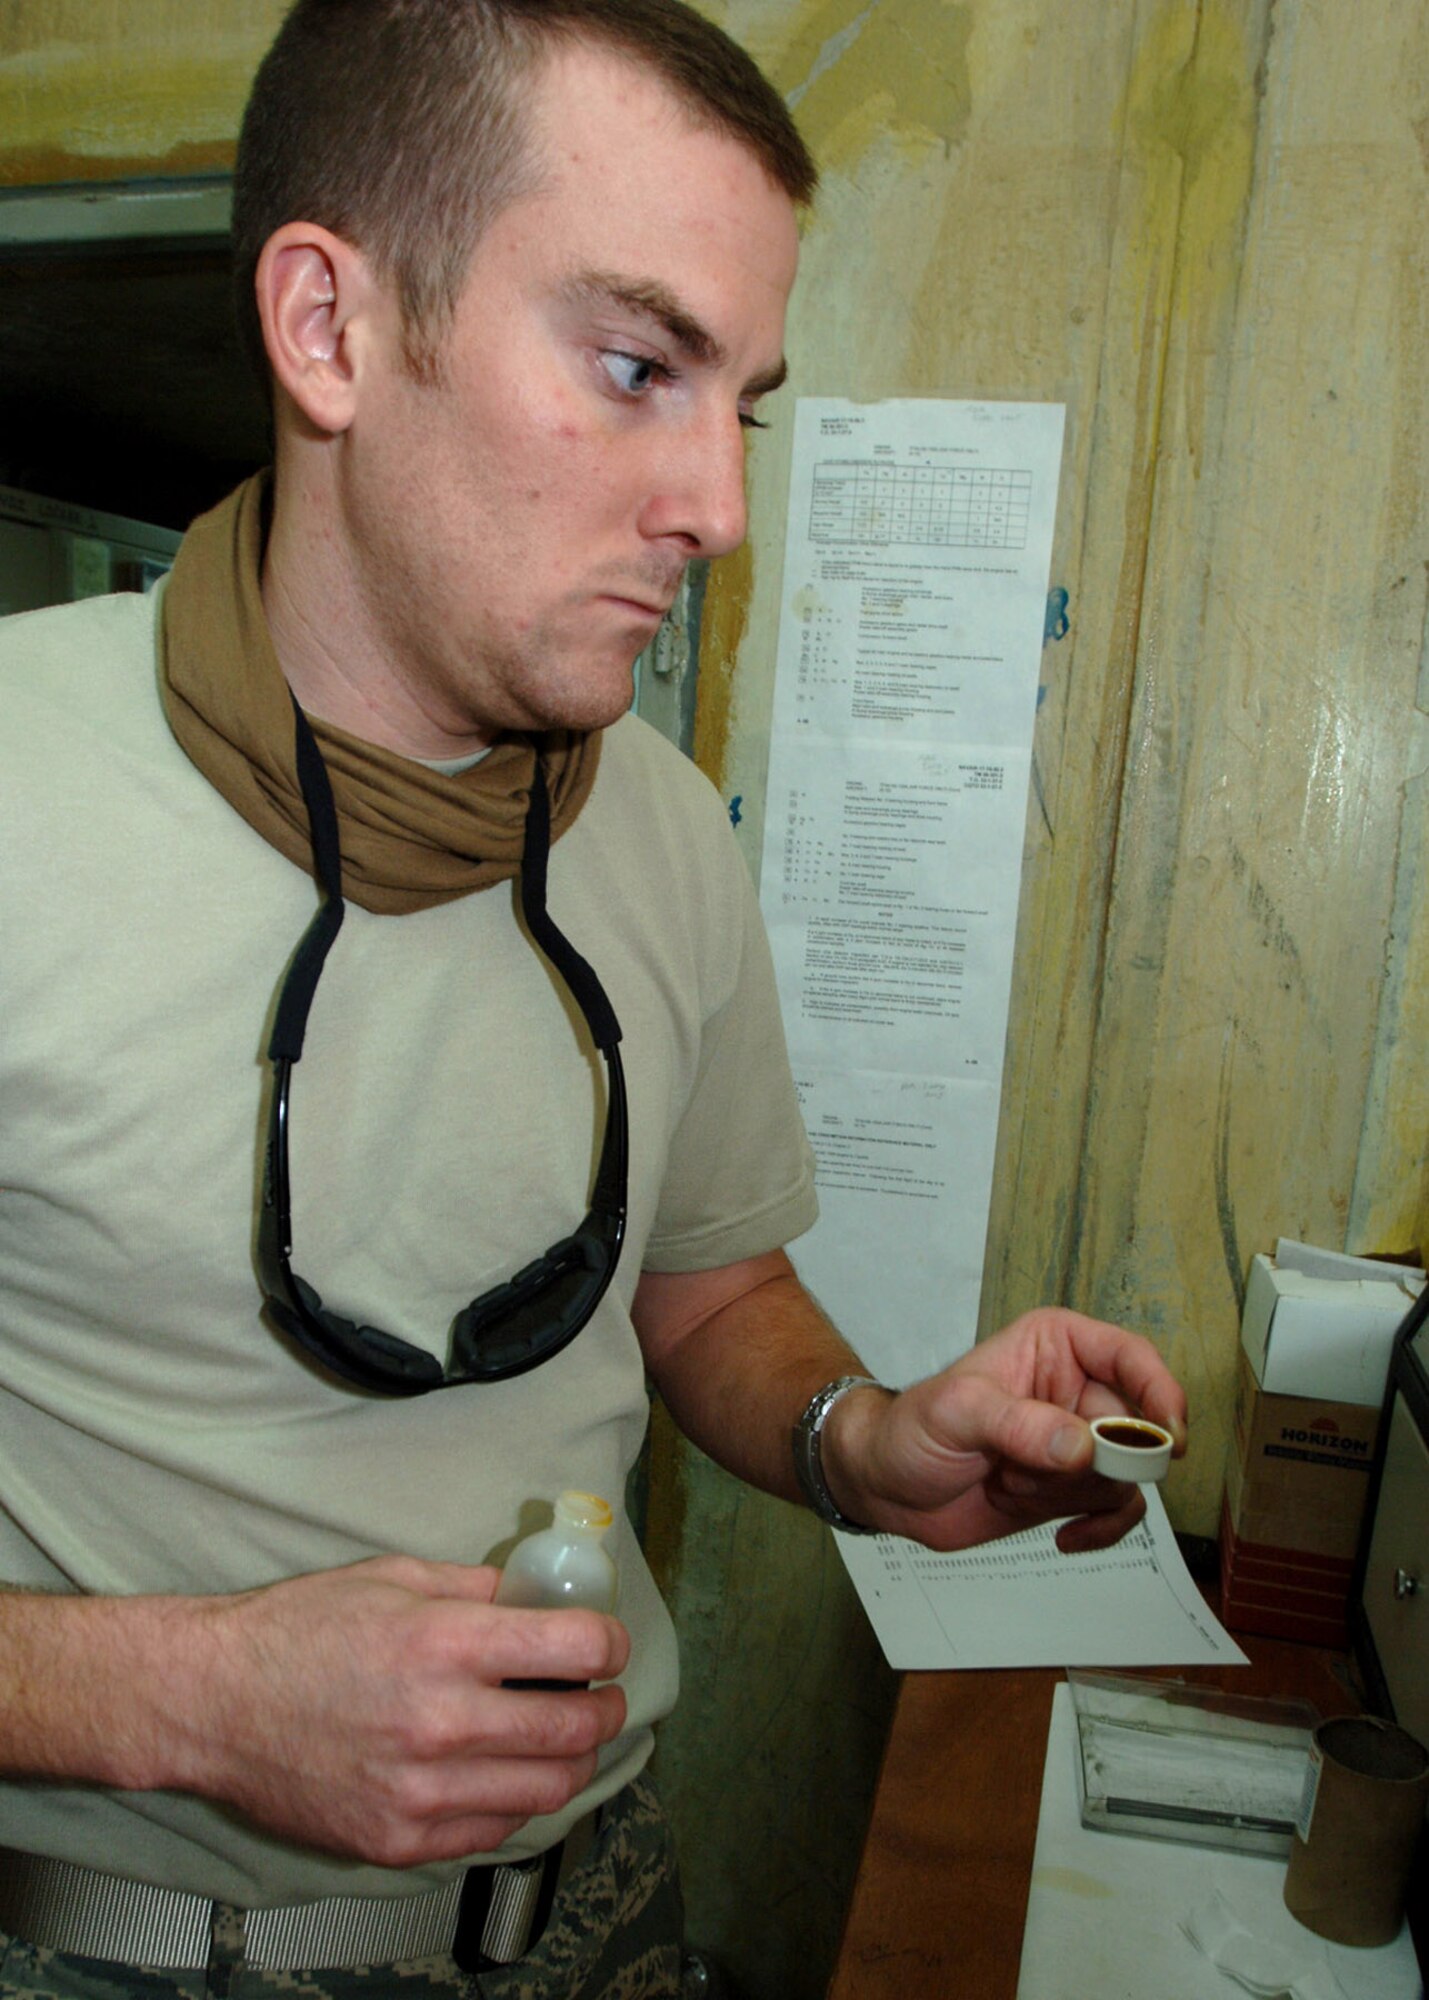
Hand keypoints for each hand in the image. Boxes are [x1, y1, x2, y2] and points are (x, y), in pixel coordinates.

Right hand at [168, 1556, 628, 1866]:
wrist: (213, 1702)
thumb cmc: (298, 1629)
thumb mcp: (392, 1578)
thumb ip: (475, 1590)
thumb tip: (538, 1600)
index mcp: (444, 1642)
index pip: (576, 1649)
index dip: (609, 1644)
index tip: (607, 1645)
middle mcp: (440, 1721)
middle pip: (576, 1730)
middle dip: (606, 1710)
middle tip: (601, 1697)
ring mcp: (420, 1791)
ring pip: (547, 1790)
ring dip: (572, 1763)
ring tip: (564, 1741)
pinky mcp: (398, 1840)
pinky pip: (492, 1830)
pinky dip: (515, 1801)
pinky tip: (505, 1774)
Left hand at [824, 1309, 1186, 1554]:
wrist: (886, 1487)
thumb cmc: (911, 1429)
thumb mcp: (956, 1413)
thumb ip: (1018, 1425)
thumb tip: (1083, 1447)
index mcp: (1056, 1346)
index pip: (1130, 1357)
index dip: (1160, 1392)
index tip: (1169, 1438)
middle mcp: (1075, 1390)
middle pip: (1134, 1428)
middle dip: (1088, 1464)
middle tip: (1029, 1472)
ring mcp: (1077, 1443)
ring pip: (1124, 1476)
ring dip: (1070, 1495)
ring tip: (1008, 1485)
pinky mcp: (1072, 1488)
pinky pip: (1118, 1510)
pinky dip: (1100, 1529)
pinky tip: (1065, 1537)